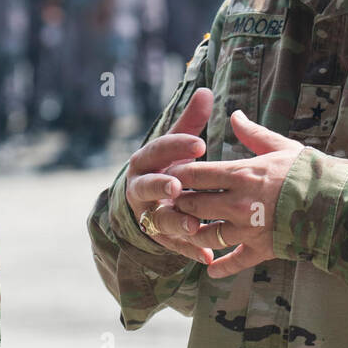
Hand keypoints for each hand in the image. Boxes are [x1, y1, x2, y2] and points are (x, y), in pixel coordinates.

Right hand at [124, 88, 215, 264]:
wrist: (142, 202)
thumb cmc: (165, 165)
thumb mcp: (174, 143)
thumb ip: (190, 121)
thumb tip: (206, 91)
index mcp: (145, 161)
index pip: (158, 150)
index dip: (177, 146)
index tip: (200, 144)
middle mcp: (140, 188)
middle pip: (148, 187)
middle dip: (161, 187)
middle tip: (178, 187)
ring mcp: (147, 215)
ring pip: (158, 220)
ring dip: (175, 224)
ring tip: (193, 228)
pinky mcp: (157, 237)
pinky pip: (173, 246)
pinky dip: (189, 251)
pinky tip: (207, 256)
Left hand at [168, 110, 301, 278]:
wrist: (337, 203)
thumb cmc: (309, 171)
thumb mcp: (280, 146)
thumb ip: (252, 133)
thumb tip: (234, 114)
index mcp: (241, 174)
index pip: (195, 174)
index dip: (178, 174)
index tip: (170, 174)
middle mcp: (238, 203)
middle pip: (194, 205)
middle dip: (179, 203)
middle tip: (171, 201)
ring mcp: (248, 229)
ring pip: (207, 235)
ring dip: (193, 233)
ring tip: (186, 230)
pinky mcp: (261, 248)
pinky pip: (236, 261)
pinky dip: (221, 268)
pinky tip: (211, 271)